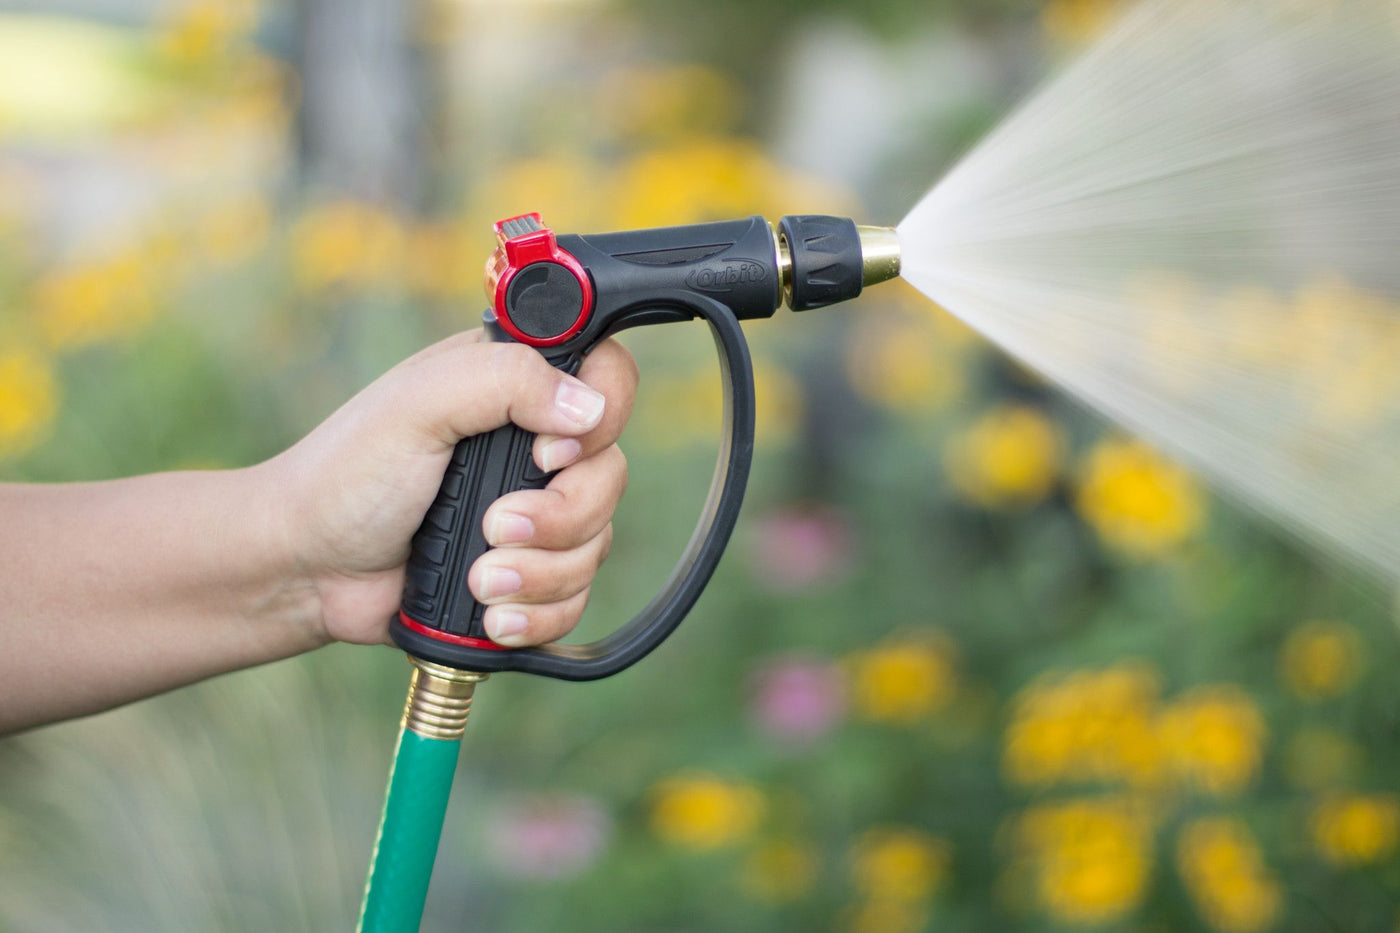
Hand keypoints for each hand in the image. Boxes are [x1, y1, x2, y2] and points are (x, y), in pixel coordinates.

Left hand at [270, 330, 636, 648]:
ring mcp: (536, 513)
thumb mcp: (419, 403)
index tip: (546, 452)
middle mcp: (534, 444)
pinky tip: (488, 614)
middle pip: (609, 476)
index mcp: (516, 386)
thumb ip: (506, 381)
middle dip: (559, 518)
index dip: (602, 418)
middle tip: (495, 528)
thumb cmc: (347, 475)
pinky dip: (536, 614)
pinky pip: (575, 600)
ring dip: (539, 574)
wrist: (309, 571)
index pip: (608, 378)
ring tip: (477, 581)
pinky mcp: (529, 574)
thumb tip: (589, 410)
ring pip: (597, 545)